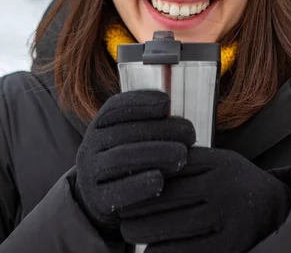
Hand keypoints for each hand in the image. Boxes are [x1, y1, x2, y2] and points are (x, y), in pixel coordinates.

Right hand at [74, 90, 195, 237]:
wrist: (99, 200)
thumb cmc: (128, 162)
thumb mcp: (130, 139)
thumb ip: (147, 125)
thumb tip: (174, 111)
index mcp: (99, 126)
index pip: (115, 107)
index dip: (141, 101)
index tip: (167, 102)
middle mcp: (90, 146)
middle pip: (123, 132)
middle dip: (159, 130)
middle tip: (190, 134)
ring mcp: (90, 173)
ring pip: (119, 159)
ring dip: (154, 154)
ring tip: (182, 156)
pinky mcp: (96, 200)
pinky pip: (116, 192)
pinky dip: (138, 185)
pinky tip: (160, 181)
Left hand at [121, 147, 290, 251]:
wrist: (276, 213)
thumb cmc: (235, 185)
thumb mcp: (220, 162)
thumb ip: (190, 161)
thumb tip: (142, 161)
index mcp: (219, 162)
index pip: (170, 166)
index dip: (142, 175)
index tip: (124, 182)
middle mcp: (222, 188)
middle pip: (165, 196)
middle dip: (136, 207)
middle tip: (121, 214)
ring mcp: (226, 219)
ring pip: (171, 227)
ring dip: (143, 232)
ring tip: (130, 232)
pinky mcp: (228, 248)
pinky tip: (150, 252)